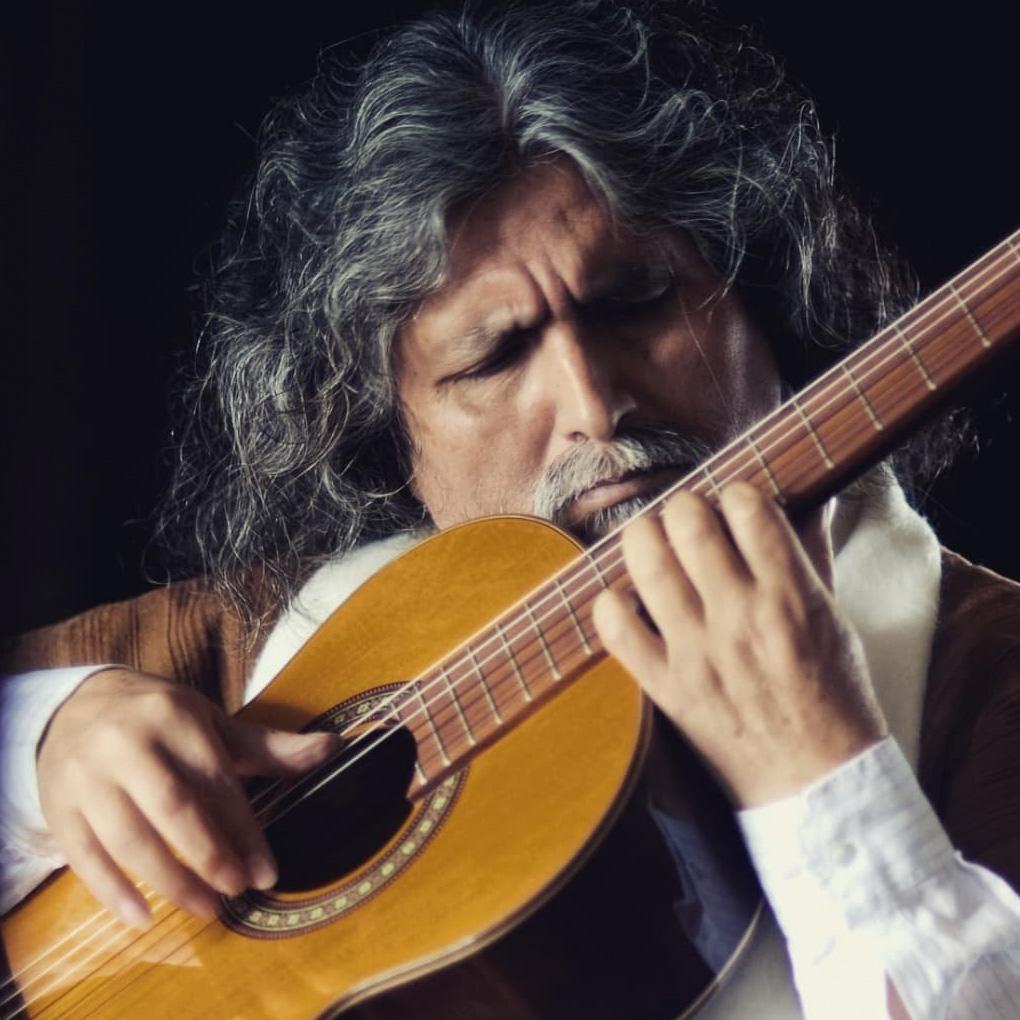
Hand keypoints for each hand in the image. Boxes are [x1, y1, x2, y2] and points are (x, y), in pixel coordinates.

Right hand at [37, 668, 336, 926]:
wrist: (74, 705)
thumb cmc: (159, 718)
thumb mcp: (212, 723)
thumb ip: (268, 746)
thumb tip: (332, 748)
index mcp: (175, 717)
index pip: (216, 781)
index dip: (244, 830)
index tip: (267, 871)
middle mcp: (128, 744)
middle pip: (174, 809)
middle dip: (210, 856)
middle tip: (237, 891)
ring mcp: (87, 777)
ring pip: (129, 838)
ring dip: (170, 881)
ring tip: (206, 907)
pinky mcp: (58, 807)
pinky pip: (85, 856)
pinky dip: (113, 891)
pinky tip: (144, 916)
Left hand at [592, 482, 886, 807]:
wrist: (816, 781)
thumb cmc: (833, 694)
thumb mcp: (835, 616)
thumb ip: (814, 552)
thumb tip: (813, 494)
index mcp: (790, 596)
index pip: (748, 508)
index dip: (735, 494)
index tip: (733, 505)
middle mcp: (740, 618)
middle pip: (689, 523)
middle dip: (684, 507)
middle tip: (687, 520)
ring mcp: (697, 653)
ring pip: (647, 563)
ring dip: (643, 538)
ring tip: (652, 544)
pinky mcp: (666, 687)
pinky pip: (616, 628)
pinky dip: (611, 603)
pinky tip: (626, 599)